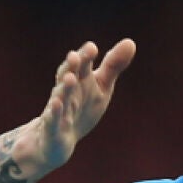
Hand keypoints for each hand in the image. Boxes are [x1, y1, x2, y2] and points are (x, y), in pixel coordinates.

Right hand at [23, 38, 136, 173]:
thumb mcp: (101, 87)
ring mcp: (58, 110)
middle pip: (68, 77)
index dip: (85, 56)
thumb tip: (131, 42)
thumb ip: (113, 66)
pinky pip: (52, 119)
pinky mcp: (52, 129)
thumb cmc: (81, 109)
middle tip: (75, 56)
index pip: (81, 65)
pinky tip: (57, 104)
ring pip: (60, 97)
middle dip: (72, 67)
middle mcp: (66, 92)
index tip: (93, 47)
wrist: (56, 141)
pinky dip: (54, 112)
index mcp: (78, 81)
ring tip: (70, 78)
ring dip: (65, 88)